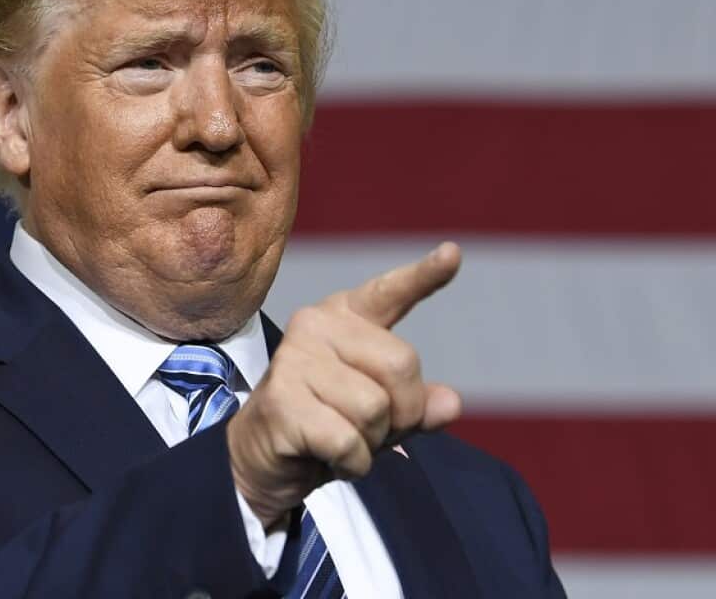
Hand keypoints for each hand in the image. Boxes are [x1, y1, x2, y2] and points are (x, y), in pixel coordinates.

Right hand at [227, 242, 463, 527]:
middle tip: (370, 430)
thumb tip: (450, 404)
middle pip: (402, 365)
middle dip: (402, 414)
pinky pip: (348, 440)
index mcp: (344, 317)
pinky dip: (352, 463)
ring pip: (376, 408)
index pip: (390, 292)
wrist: (262, 460)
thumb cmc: (326, 425)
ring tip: (341, 440)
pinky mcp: (281, 400)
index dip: (425, 275)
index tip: (453, 254)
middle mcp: (316, 325)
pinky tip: (329, 458)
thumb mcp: (382, 415)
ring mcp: (294, 359)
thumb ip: (416, 404)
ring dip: (371, 443)